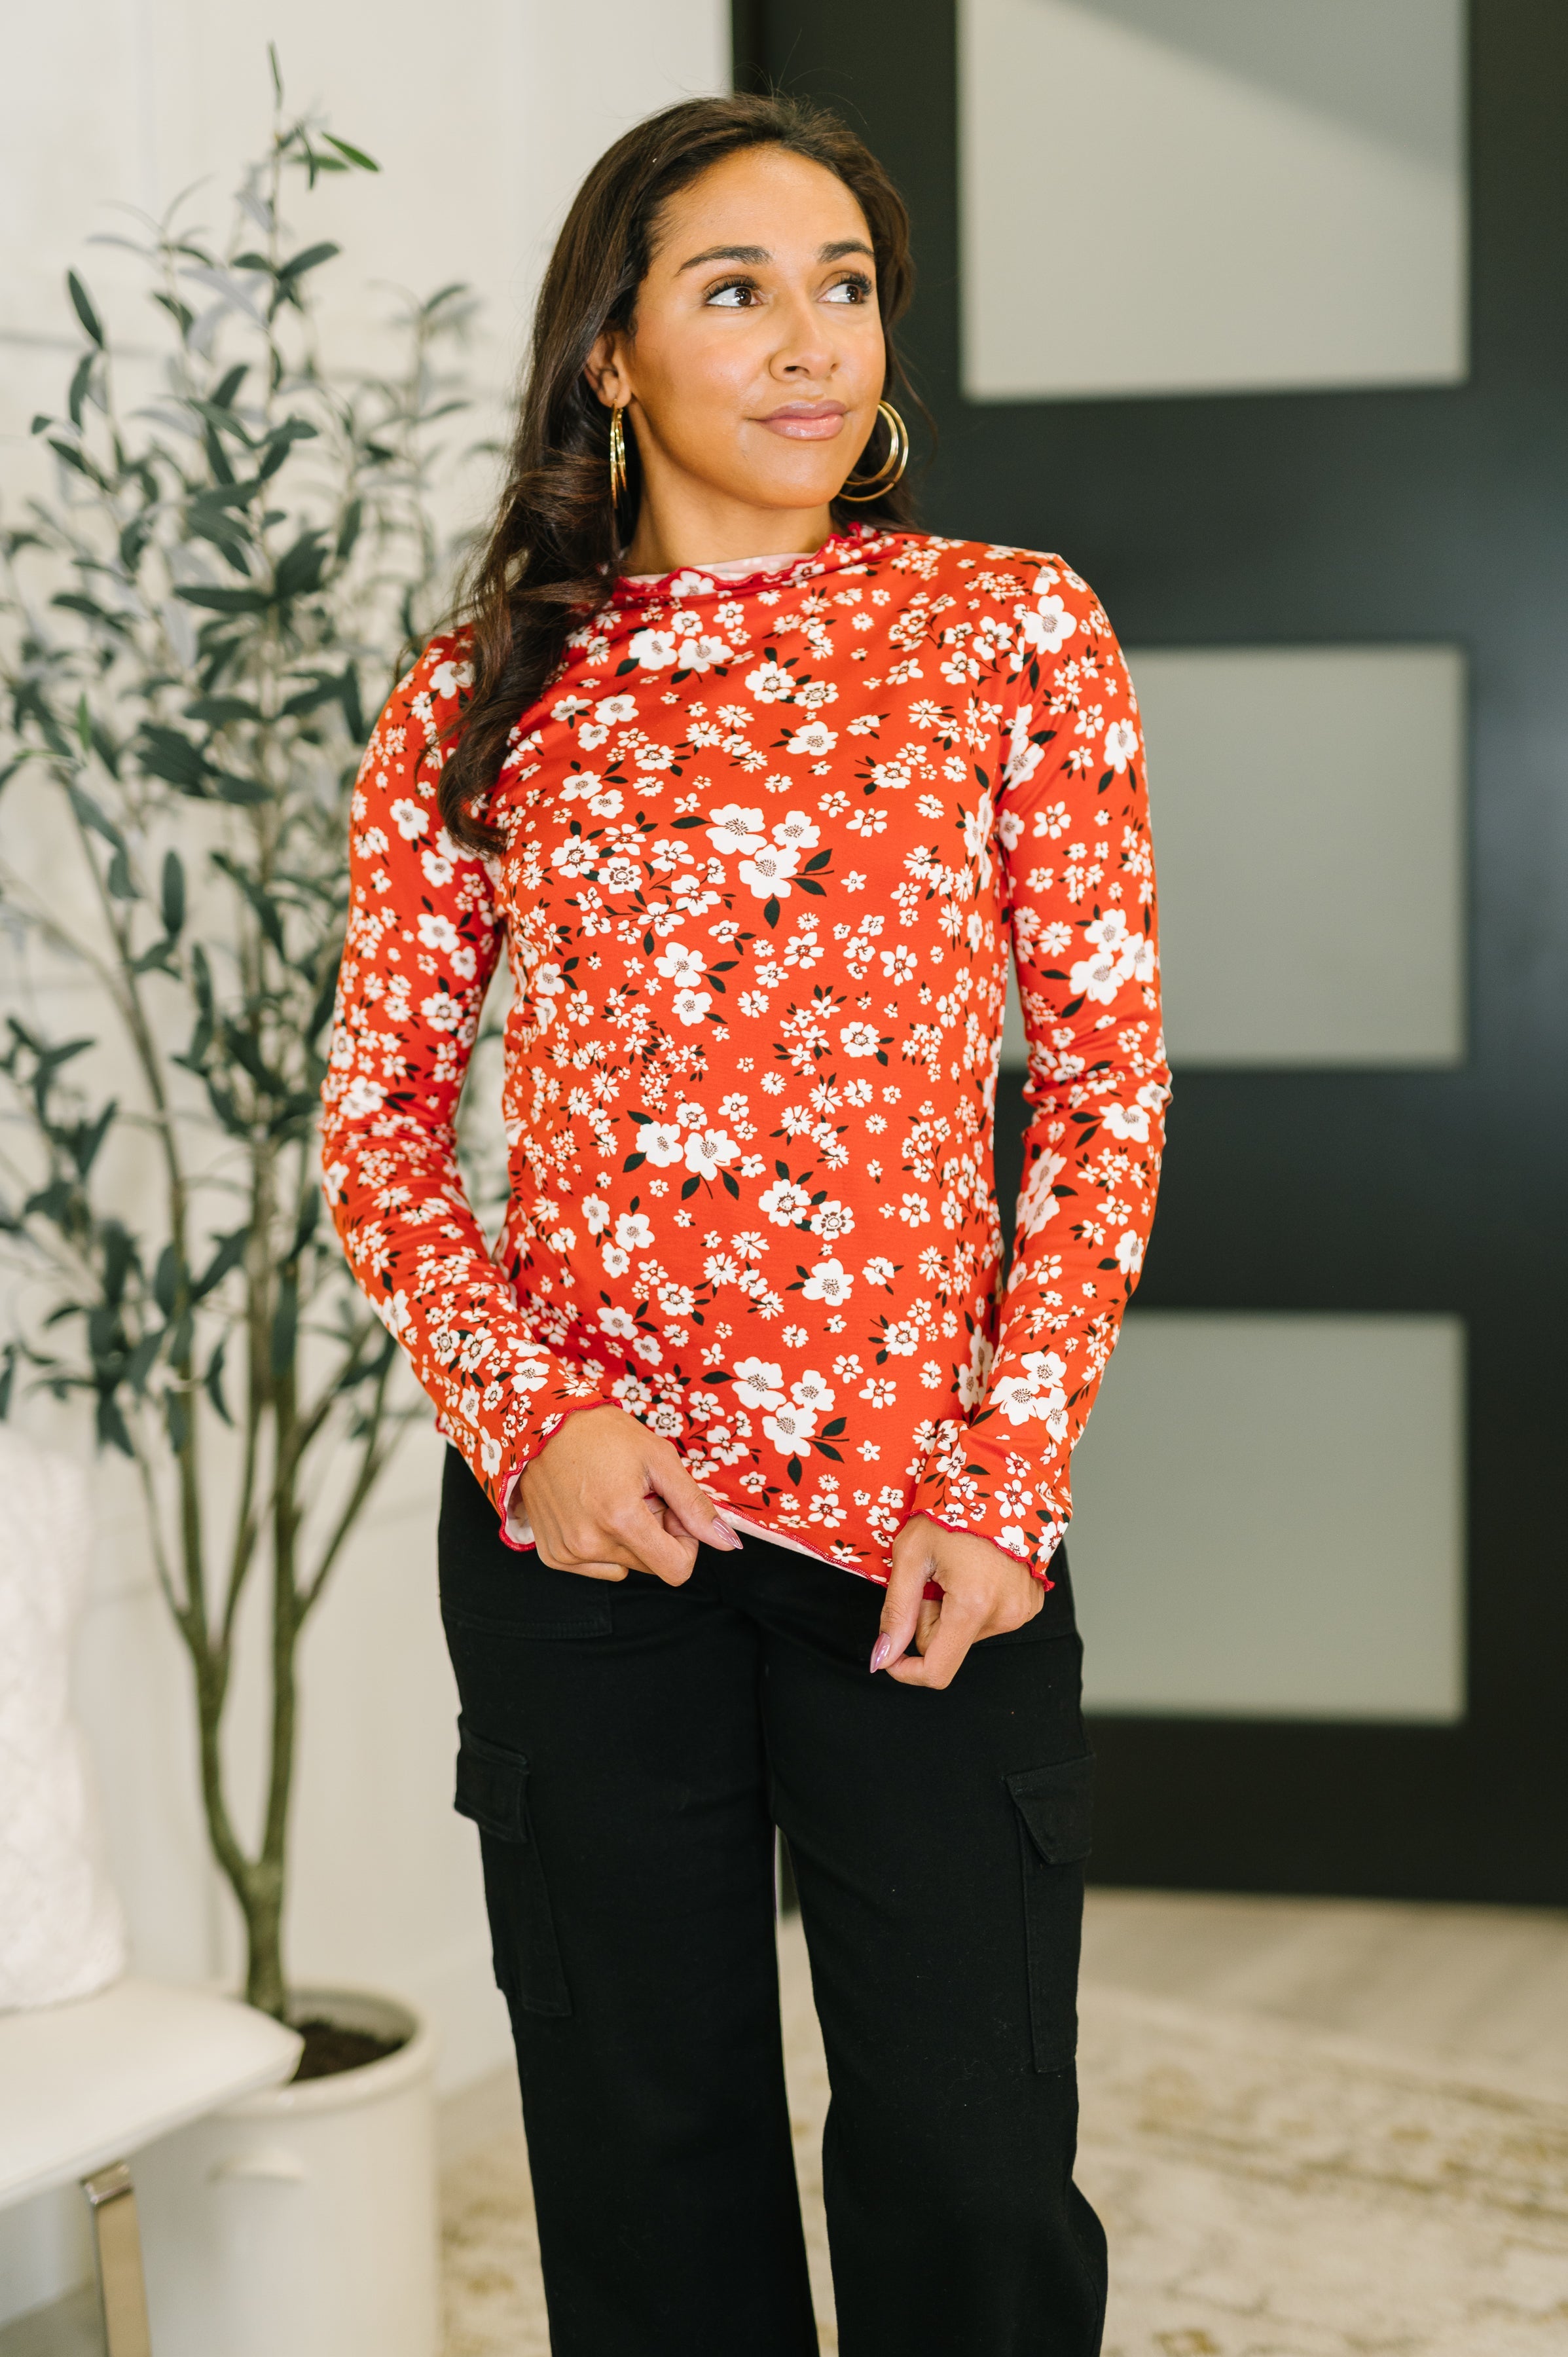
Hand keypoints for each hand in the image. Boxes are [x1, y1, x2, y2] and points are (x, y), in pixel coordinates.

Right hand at [516, 1404, 740, 1583]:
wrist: (540, 1424)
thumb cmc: (601, 1433)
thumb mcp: (658, 1458)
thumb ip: (694, 1505)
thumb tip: (728, 1543)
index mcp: (621, 1520)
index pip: (677, 1570)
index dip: (685, 1543)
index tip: (672, 1513)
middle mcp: (590, 1545)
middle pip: (651, 1566)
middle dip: (656, 1535)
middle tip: (641, 1496)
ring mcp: (567, 1553)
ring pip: (624, 1566)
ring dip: (628, 1540)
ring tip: (613, 1499)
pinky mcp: (552, 1555)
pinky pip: (595, 1566)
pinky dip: (601, 1544)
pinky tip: (591, 1510)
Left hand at [872, 1514, 1043, 1687]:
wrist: (999, 1478)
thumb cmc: (952, 1509)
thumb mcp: (911, 1556)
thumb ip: (896, 1612)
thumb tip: (882, 1657)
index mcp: (973, 1605)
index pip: (937, 1671)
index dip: (907, 1670)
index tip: (891, 1652)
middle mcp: (1004, 1614)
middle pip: (946, 1644)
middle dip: (929, 1618)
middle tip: (931, 1576)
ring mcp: (1022, 1610)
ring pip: (965, 1631)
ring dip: (952, 1608)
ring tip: (956, 1567)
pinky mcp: (1031, 1604)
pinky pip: (988, 1619)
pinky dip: (974, 1602)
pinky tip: (976, 1571)